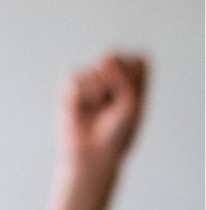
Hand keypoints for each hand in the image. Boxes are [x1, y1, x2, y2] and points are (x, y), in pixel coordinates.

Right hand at [61, 52, 146, 173]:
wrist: (91, 154)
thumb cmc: (117, 133)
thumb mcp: (130, 105)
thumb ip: (122, 78)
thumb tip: (105, 55)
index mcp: (134, 83)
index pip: (138, 61)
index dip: (132, 73)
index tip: (130, 94)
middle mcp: (112, 78)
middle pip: (114, 58)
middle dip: (113, 81)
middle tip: (112, 103)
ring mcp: (91, 81)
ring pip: (93, 69)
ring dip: (97, 91)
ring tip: (96, 109)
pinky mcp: (71, 87)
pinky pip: (74, 77)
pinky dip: (80, 93)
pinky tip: (80, 106)